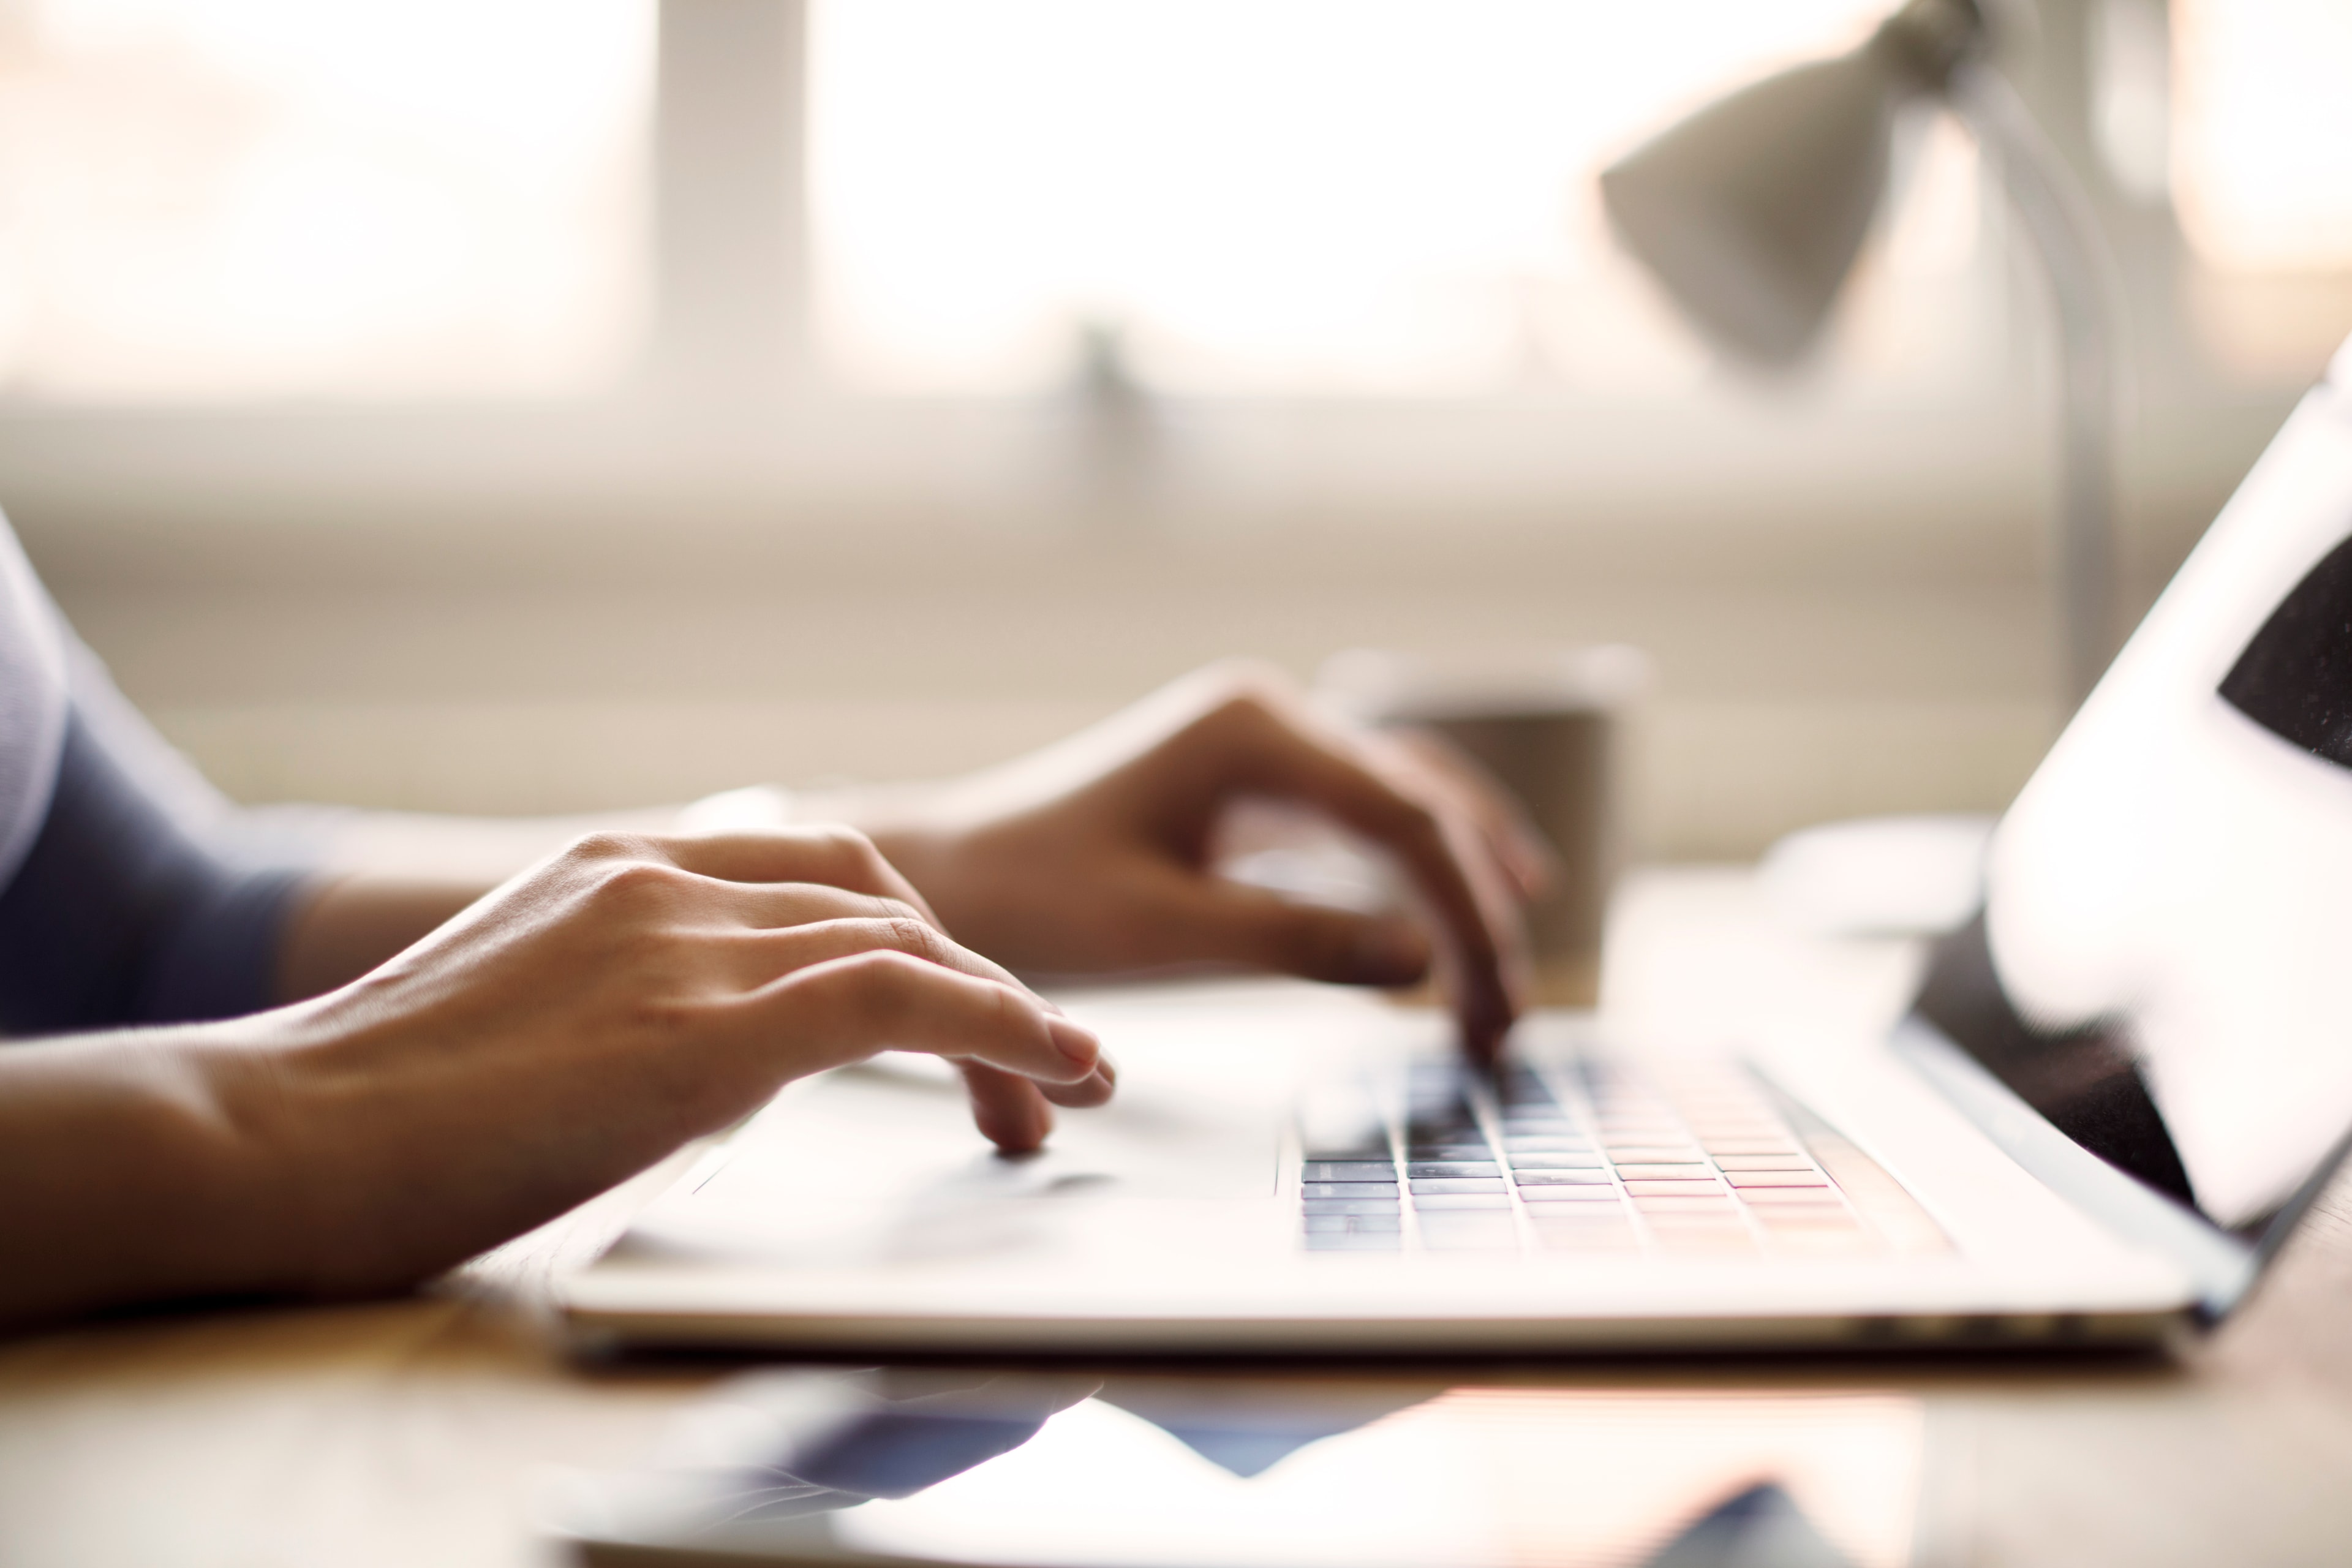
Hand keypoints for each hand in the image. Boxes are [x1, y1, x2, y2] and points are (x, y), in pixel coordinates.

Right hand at [207, 829, 1106, 1300]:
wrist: (265, 1139)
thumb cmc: (365, 1118)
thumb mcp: (520, 1023)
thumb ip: (622, 1009)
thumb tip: (700, 1061)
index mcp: (614, 869)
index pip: (811, 873)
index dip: (908, 937)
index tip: (957, 1013)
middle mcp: (659, 880)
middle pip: (875, 895)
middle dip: (968, 975)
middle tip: (1029, 1072)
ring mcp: (678, 942)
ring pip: (908, 941)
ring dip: (1007, 1016)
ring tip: (1063, 1090)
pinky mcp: (700, 1028)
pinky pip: (901, 999)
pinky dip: (1001, 1025)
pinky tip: (1055, 1066)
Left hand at [857, 664, 1546, 1059]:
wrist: (952, 875)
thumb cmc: (1034, 898)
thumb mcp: (1163, 933)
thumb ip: (1295, 942)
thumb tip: (1424, 964)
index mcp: (1252, 731)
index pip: (1405, 822)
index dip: (1467, 918)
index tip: (1493, 1011)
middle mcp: (1270, 717)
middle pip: (1423, 804)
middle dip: (1478, 909)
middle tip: (1509, 1019)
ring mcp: (1265, 743)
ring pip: (1409, 800)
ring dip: (1465, 883)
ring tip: (1513, 972)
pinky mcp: (1254, 782)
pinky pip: (1368, 816)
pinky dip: (1420, 870)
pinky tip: (1458, 921)